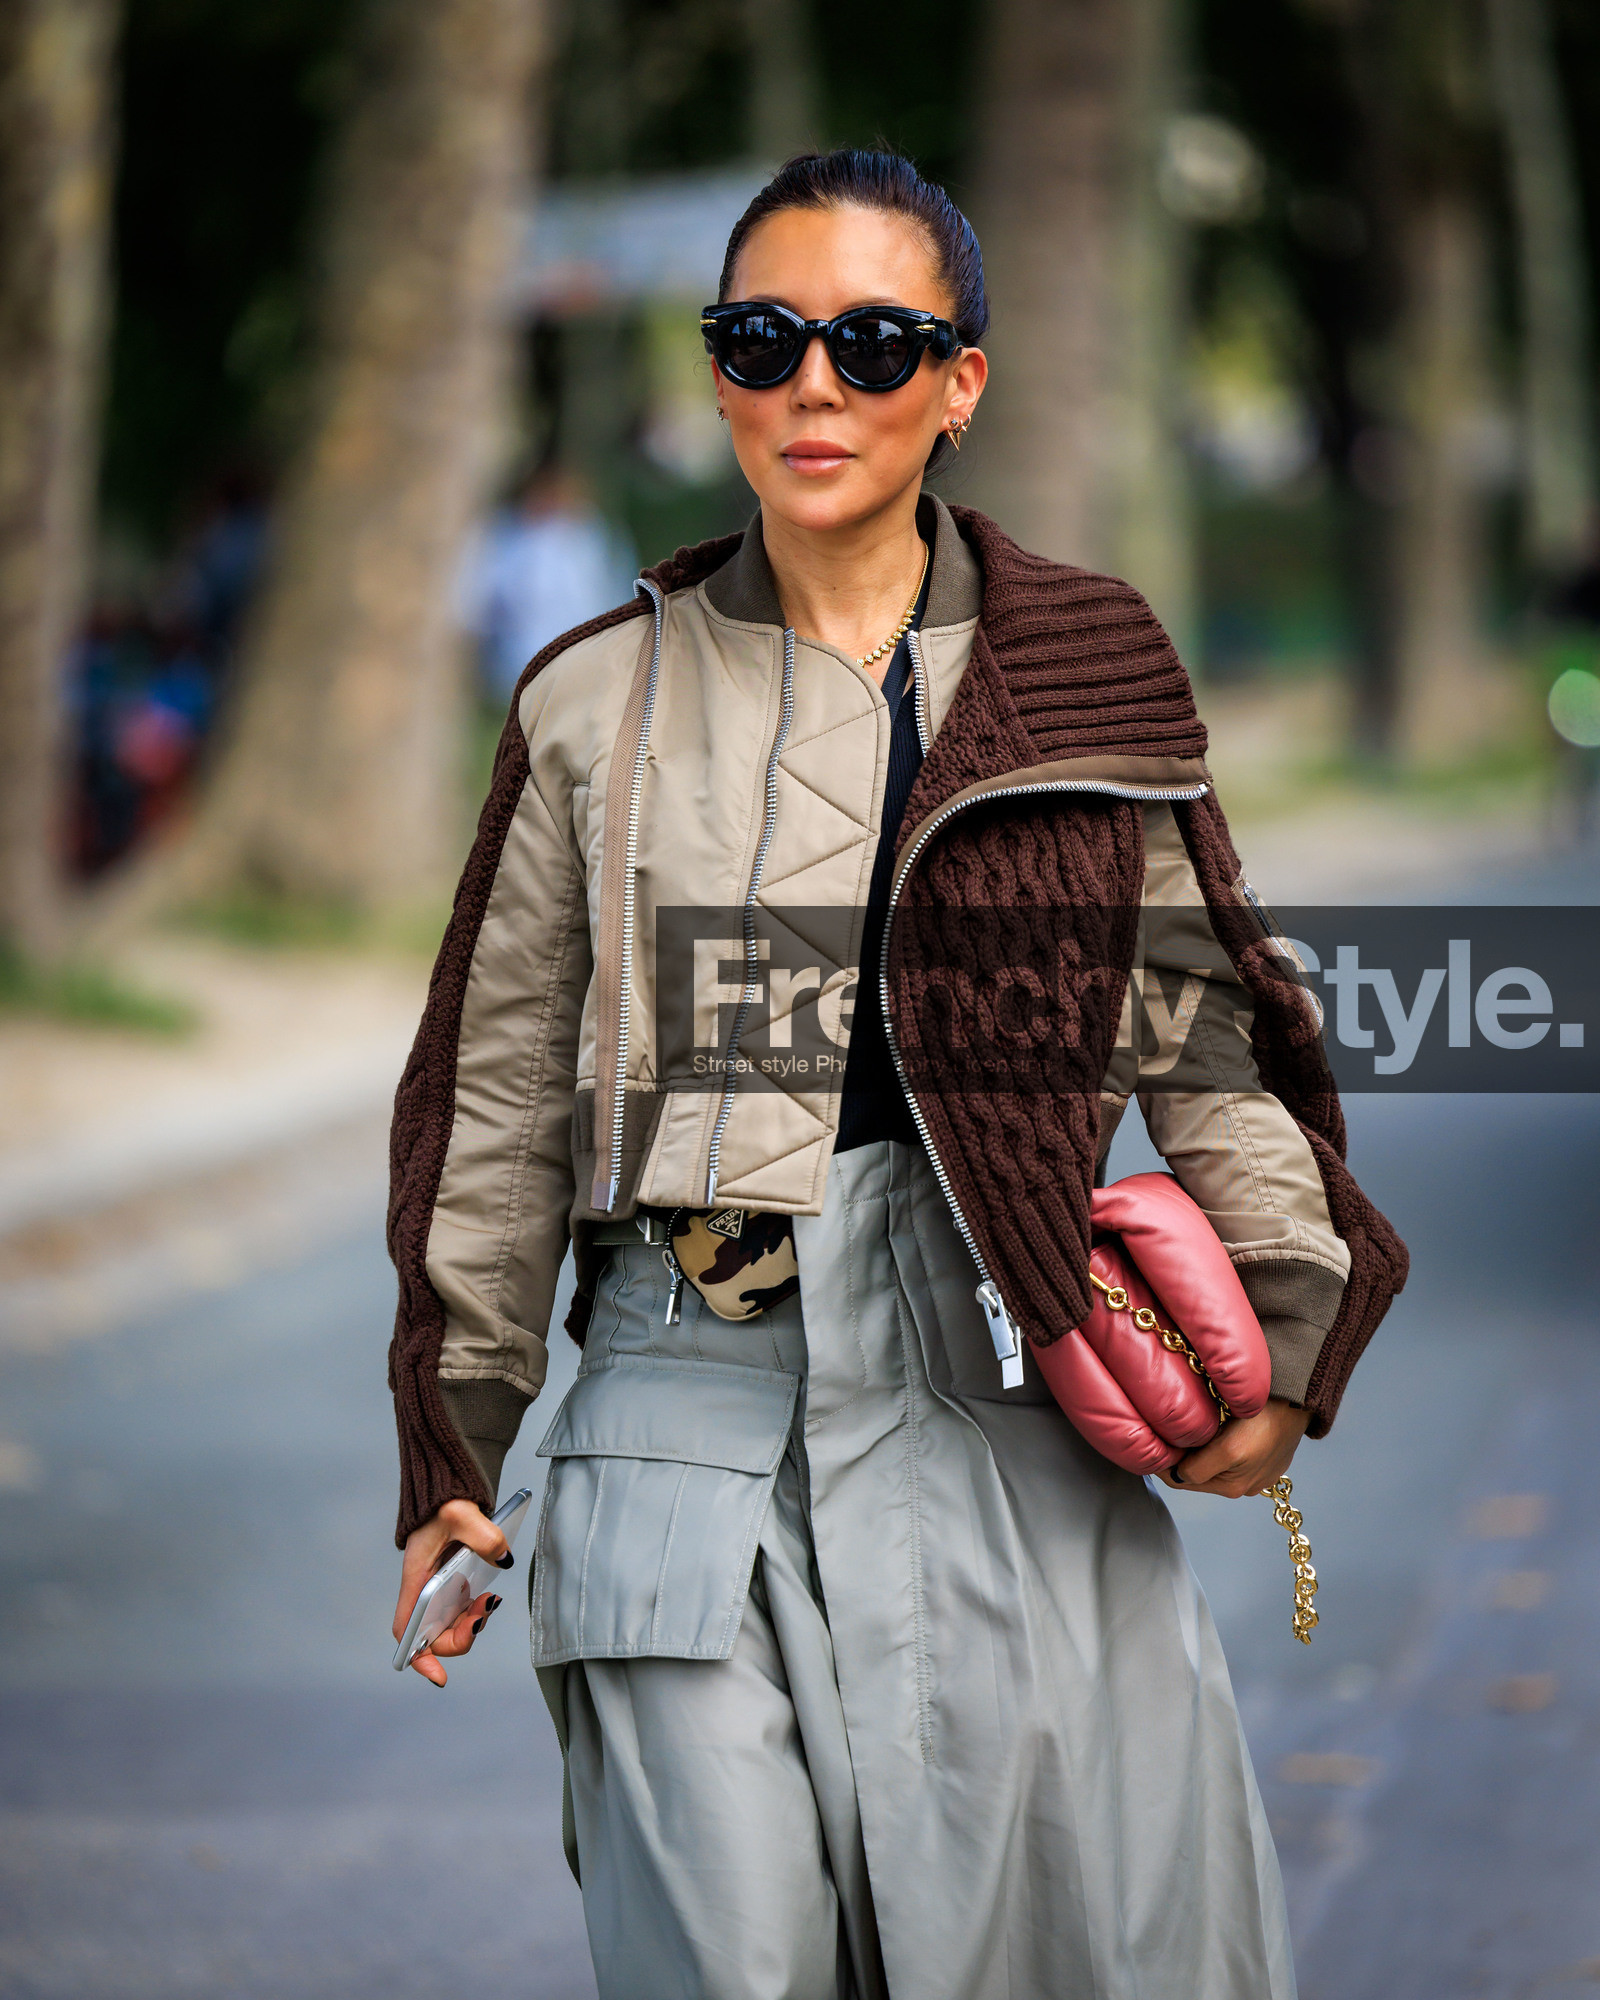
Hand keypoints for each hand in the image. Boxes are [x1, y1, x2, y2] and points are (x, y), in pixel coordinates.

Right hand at [392, 1496, 511, 1686]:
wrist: (447, 1485)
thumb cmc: (443, 1501)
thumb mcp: (462, 1513)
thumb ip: (483, 1535)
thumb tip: (504, 1558)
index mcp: (417, 1579)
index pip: (406, 1629)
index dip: (417, 1656)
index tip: (438, 1675)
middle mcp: (424, 1589)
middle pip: (434, 1635)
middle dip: (461, 1636)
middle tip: (483, 1615)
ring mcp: (439, 1587)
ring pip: (451, 1623)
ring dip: (472, 1622)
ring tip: (490, 1600)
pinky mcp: (453, 1581)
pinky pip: (462, 1608)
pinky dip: (477, 1609)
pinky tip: (489, 1595)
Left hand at [1157, 1397, 1309, 1498]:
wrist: (1297, 1399)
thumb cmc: (1266, 1420)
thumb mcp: (1228, 1449)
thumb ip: (1197, 1468)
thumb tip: (1174, 1474)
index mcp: (1232, 1487)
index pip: (1180, 1481)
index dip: (1162, 1462)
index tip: (1150, 1443)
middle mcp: (1244, 1485)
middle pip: (1196, 1474)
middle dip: (1181, 1456)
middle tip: (1168, 1430)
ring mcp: (1256, 1471)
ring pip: (1211, 1463)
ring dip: (1200, 1449)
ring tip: (1195, 1426)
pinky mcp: (1266, 1458)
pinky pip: (1232, 1454)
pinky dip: (1220, 1444)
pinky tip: (1221, 1425)